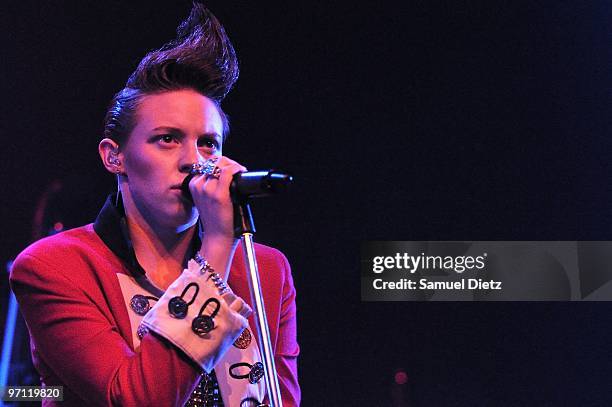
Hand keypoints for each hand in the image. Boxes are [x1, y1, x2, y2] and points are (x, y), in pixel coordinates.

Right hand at [189, 156, 246, 277]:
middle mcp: (199, 185)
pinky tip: (241, 171)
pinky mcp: (219, 194)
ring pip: (221, 165)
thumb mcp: (207, 199)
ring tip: (240, 171)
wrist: (217, 237)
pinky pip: (228, 172)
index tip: (230, 168)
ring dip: (233, 166)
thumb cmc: (216, 220)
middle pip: (214, 162)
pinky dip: (236, 169)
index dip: (220, 163)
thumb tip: (226, 174)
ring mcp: (207, 189)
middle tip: (237, 169)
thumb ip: (210, 186)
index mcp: (193, 185)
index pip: (206, 164)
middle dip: (227, 162)